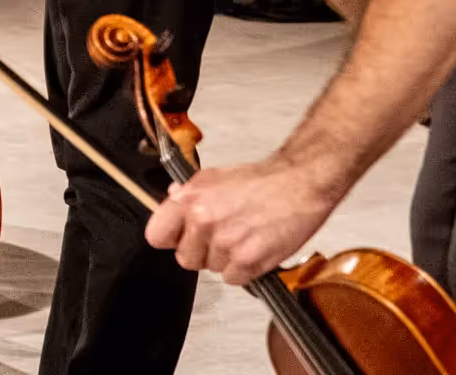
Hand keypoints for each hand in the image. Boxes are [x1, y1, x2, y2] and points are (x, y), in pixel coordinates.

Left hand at [143, 158, 341, 285]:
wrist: (300, 183)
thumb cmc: (263, 180)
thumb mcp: (216, 176)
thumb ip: (190, 193)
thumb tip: (172, 199)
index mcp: (191, 199)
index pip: (156, 235)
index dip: (169, 238)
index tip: (179, 237)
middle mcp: (204, 221)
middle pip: (185, 258)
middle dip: (201, 251)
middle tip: (221, 235)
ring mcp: (226, 243)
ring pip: (211, 269)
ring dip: (225, 259)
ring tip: (243, 236)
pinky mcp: (248, 261)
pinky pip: (233, 279)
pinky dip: (244, 269)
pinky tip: (254, 247)